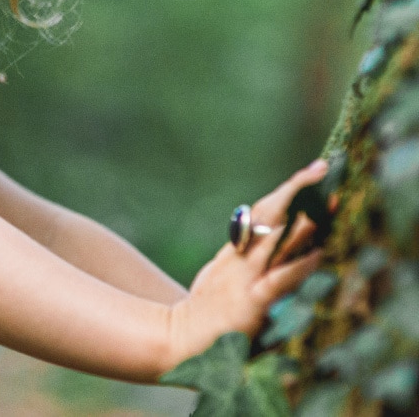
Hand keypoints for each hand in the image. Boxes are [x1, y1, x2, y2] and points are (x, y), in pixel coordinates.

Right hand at [164, 159, 328, 370]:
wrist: (179, 338)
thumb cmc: (204, 314)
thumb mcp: (219, 278)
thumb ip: (240, 262)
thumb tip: (264, 247)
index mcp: (233, 251)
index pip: (261, 211)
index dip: (286, 190)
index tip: (309, 172)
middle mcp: (240, 258)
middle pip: (270, 214)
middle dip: (298, 190)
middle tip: (322, 169)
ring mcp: (245, 278)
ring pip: (276, 239)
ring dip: (305, 219)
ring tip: (327, 201)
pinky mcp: (251, 301)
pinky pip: (279, 279)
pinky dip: (300, 265)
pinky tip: (319, 254)